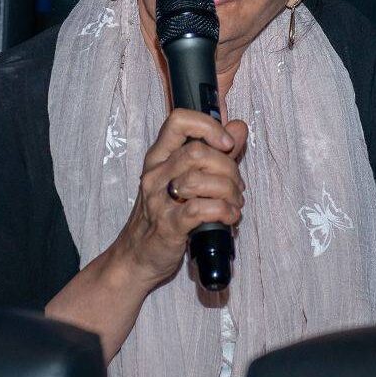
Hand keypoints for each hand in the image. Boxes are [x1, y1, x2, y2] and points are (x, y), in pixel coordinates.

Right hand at [112, 108, 247, 288]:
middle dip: (228, 167)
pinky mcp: (168, 226)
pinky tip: (230, 216)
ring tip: (234, 202)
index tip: (227, 143)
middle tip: (236, 185)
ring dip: (229, 191)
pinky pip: (201, 210)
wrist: (137, 256)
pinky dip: (224, 211)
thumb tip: (239, 127)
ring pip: (200, 180)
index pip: (179, 120)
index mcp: (159, 156)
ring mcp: (159, 200)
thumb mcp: (187, 177)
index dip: (208, 125)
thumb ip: (216, 151)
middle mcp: (156, 174)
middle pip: (197, 152)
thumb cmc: (165, 213)